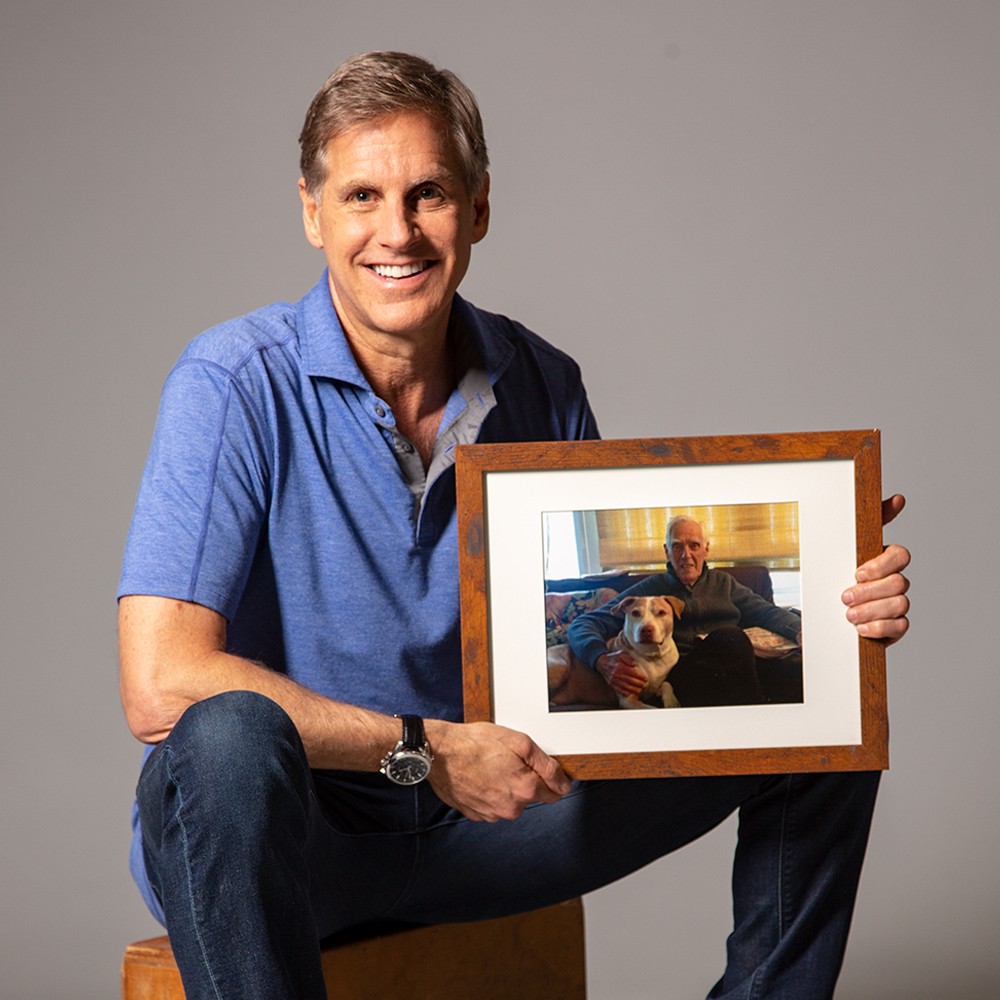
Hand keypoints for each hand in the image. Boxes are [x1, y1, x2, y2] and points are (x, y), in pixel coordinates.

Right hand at [424, 720, 570, 822]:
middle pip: (531, 797)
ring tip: (490, 766)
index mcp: (525, 790)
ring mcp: (491, 813)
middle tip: (508, 759)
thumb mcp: (520, 742)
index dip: (552, 778)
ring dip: (506, 787)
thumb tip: (564, 783)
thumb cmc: (476, 743)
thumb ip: (546, 765)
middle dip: (525, 780)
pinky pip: (491, 805)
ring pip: (510, 802)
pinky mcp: (475, 814)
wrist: (440, 753)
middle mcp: (510, 808)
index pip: (555, 793)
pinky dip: (489, 793)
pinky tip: (480, 776)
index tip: (541, 767)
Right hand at [595, 651, 646, 696]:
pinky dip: (624, 692)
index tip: (645, 679)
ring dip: (633, 689)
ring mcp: (613, 680)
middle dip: (638, 684)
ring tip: (639, 690)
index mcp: (620, 666)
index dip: (640, 676)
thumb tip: (635, 664)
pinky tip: (629, 694)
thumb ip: (628, 658)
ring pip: (624, 686)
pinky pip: (618, 689)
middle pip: (629, 680)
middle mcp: (616, 674)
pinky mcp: (611, 683)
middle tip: (644, 685)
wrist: (601, 662)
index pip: (632, 672)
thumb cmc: (613, 658)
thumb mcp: (621, 654)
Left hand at [841, 494, 910, 643]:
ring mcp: (898, 603)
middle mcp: (896, 581)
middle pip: (899, 583)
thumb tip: (899, 499)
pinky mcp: (896, 625)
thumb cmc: (843, 570)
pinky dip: (880, 628)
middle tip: (845, 597)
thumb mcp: (850, 545)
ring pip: (900, 605)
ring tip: (849, 615)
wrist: (831, 607)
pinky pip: (901, 627)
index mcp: (887, 560)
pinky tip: (862, 628)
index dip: (881, 565)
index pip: (900, 556)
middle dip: (869, 592)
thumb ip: (873, 521)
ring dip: (872, 610)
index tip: (857, 573)